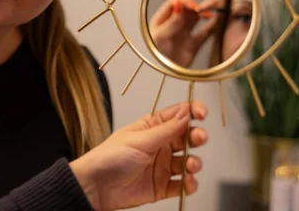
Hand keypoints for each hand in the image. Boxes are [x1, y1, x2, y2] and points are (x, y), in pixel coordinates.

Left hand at [69, 101, 208, 209]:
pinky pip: (183, 185)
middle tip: (199, 138)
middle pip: (187, 137)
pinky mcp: (162, 186)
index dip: (192, 111)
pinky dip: (190, 184)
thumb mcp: (139, 140)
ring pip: (188, 162)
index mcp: (151, 128)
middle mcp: (159, 145)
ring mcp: (161, 166)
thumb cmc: (109, 157)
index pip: (177, 115)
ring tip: (190, 165)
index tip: (202, 113)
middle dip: (197, 136)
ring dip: (194, 162)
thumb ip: (165, 129)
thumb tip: (185, 112)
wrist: (96, 187)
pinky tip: (188, 182)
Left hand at [149, 0, 218, 67]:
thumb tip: (179, 4)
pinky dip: (213, 26)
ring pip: (198, 19)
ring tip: (218, 7)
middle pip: (188, 10)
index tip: (194, 7)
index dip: (186, 2)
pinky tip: (220, 21)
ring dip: (208, 12)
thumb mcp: (160, 37)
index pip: (175, 3)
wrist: (163, 75)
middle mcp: (174, 25)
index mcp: (162, 20)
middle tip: (211, 4)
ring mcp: (184, 34)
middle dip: (199, 5)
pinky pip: (205, 32)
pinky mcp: (193, 44)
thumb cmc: (156, 55)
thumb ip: (172, 22)